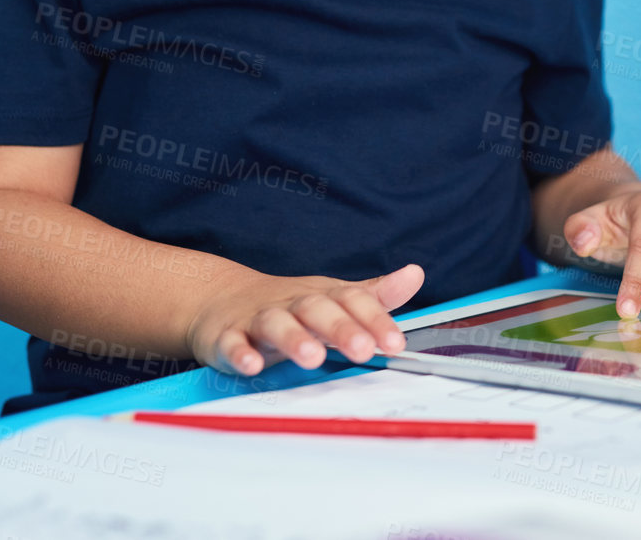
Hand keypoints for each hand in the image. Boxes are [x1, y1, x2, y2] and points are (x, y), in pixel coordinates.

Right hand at [185, 263, 423, 375]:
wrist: (224, 299)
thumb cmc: (293, 305)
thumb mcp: (336, 297)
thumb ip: (375, 294)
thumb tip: (415, 274)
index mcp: (323, 296)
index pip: (353, 300)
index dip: (375, 320)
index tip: (396, 343)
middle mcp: (294, 303)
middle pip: (318, 309)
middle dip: (341, 329)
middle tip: (363, 351)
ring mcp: (259, 318)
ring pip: (276, 323)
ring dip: (294, 339)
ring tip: (312, 358)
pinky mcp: (228, 336)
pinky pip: (232, 343)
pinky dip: (240, 353)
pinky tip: (251, 366)